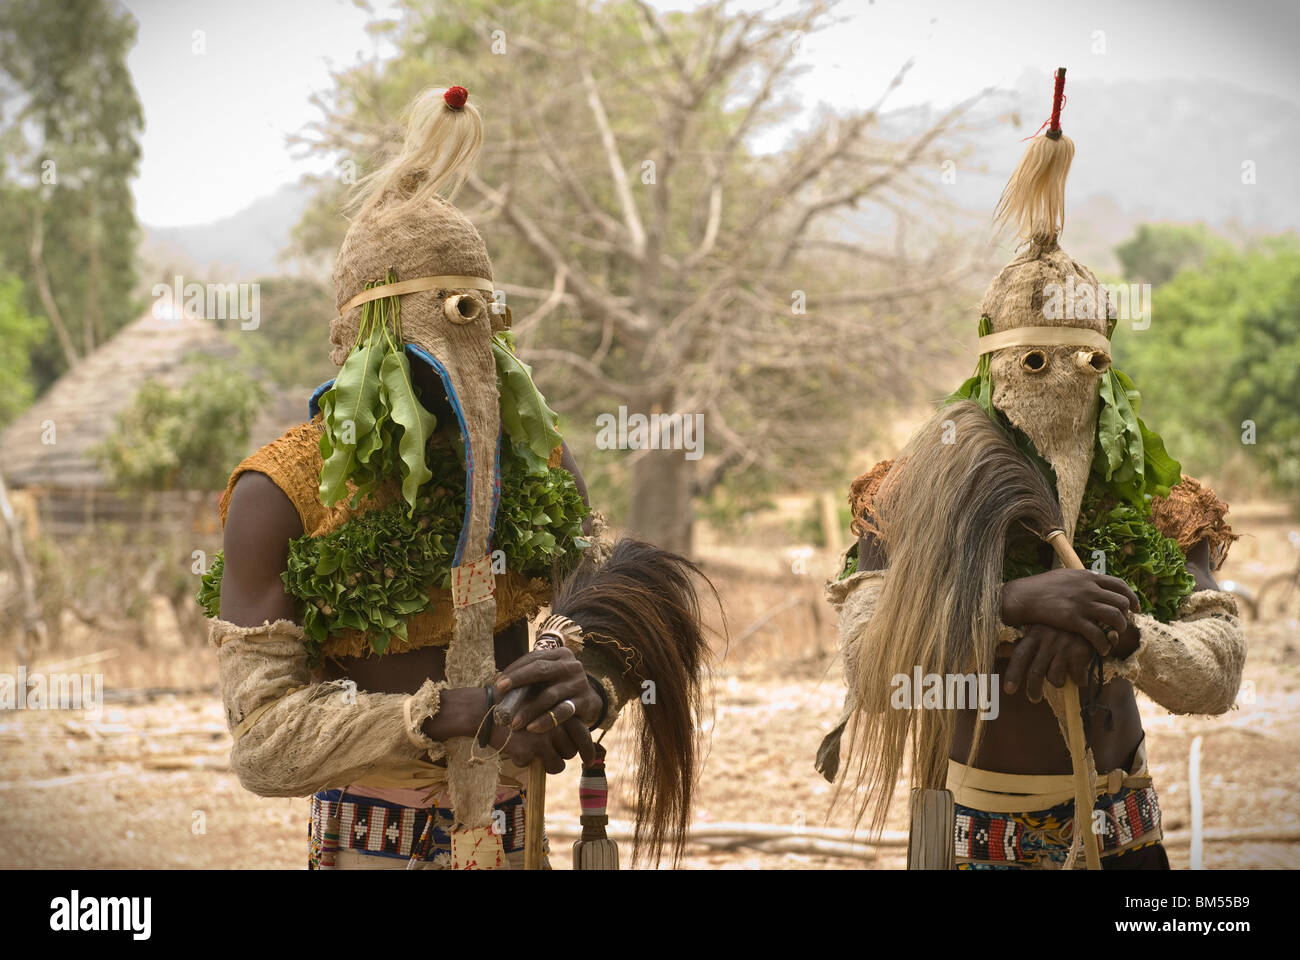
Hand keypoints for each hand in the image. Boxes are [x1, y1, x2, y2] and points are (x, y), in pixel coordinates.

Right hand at [487, 717, 595, 773]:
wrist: (484, 710)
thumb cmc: (512, 707)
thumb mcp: (538, 705)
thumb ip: (555, 718)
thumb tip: (572, 742)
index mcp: (559, 710)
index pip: (583, 734)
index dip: (588, 751)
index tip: (589, 761)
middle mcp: (555, 724)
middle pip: (571, 751)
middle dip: (561, 754)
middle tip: (548, 752)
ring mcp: (543, 738)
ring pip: (558, 764)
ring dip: (549, 763)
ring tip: (534, 754)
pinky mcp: (529, 751)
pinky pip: (536, 767)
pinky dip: (526, 762)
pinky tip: (516, 749)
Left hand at [492, 645, 601, 731]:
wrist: (589, 702)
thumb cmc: (559, 687)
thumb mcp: (548, 677)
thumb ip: (530, 676)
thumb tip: (498, 685)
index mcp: (561, 654)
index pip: (535, 658)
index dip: (515, 670)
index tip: (498, 683)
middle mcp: (572, 665)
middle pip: (541, 670)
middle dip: (518, 680)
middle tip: (500, 692)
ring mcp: (579, 683)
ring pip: (549, 695)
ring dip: (529, 709)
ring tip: (514, 722)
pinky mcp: (584, 702)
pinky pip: (562, 712)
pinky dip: (545, 720)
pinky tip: (532, 728)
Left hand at [998, 624, 1094, 702]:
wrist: (1090, 620)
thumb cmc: (1059, 629)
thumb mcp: (1039, 632)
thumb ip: (1019, 643)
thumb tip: (996, 651)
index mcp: (1034, 634)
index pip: (1020, 655)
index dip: (1013, 673)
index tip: (1009, 690)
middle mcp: (1048, 639)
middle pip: (1036, 671)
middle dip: (1033, 689)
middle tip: (1034, 699)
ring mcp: (1065, 646)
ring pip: (1055, 678)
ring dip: (1058, 681)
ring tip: (1062, 675)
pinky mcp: (1080, 653)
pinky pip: (1076, 678)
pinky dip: (1078, 680)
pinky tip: (1079, 672)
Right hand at [1001, 568, 1138, 654]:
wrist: (1023, 596)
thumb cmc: (1041, 586)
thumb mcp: (1065, 575)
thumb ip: (1083, 579)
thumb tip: (1095, 581)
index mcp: (1088, 576)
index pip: (1120, 585)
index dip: (1132, 597)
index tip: (1135, 608)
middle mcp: (1089, 589)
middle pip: (1122, 602)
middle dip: (1126, 616)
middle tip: (1121, 625)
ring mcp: (1082, 604)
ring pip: (1115, 617)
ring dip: (1119, 630)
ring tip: (1114, 637)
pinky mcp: (1074, 620)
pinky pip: (1098, 634)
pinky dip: (1104, 644)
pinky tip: (1102, 649)